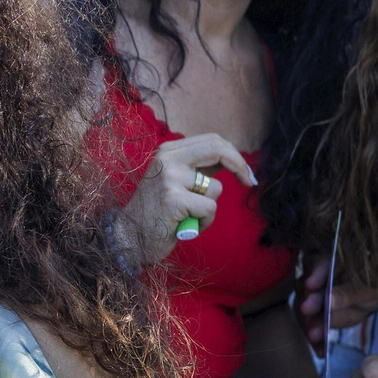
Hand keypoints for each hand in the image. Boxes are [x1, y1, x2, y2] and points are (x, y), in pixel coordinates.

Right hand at [117, 133, 255, 264]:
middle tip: (249, 182)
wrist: (128, 236)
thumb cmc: (156, 211)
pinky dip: (204, 221)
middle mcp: (167, 159)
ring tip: (189, 216)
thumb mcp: (173, 180)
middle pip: (218, 150)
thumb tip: (229, 159)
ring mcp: (169, 178)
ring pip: (215, 188)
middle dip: (240, 165)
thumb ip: (196, 168)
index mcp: (168, 151)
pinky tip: (186, 225)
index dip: (233, 154)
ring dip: (209, 207)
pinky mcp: (173, 199)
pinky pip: (209, 208)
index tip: (244, 171)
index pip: (211, 140)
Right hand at [296, 255, 377, 352]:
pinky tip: (320, 351)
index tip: (310, 285)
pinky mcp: (310, 314)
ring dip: (309, 325)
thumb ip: (348, 293)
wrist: (369, 297)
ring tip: (316, 340)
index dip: (314, 274)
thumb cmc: (371, 285)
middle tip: (309, 317)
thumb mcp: (367, 288)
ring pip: (304, 309)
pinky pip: (309, 325)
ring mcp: (308, 296)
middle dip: (309, 306)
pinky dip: (315, 339)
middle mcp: (314, 276)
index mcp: (330, 262)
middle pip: (306, 289)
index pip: (319, 264)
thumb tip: (328, 301)